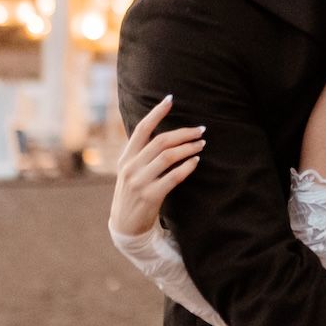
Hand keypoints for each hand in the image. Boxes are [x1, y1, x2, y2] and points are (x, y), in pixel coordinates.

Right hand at [107, 96, 204, 237]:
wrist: (125, 226)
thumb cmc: (133, 194)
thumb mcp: (131, 172)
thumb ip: (143, 155)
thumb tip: (166, 136)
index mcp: (126, 158)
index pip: (142, 129)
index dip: (156, 113)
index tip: (170, 99)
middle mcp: (131, 167)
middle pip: (161, 141)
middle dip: (183, 133)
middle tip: (200, 129)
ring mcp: (139, 182)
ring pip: (168, 157)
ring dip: (188, 148)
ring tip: (201, 144)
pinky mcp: (150, 196)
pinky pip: (173, 177)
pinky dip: (186, 167)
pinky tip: (196, 161)